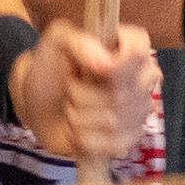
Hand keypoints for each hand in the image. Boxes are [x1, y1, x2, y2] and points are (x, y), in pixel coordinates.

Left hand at [11, 24, 154, 168]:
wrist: (40, 106)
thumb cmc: (52, 70)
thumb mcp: (56, 44)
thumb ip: (78, 41)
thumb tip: (105, 62)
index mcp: (130, 47)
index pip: (139, 48)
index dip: (117, 61)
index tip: (92, 68)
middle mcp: (143, 77)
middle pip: (120, 91)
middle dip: (81, 94)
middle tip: (69, 88)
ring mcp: (141, 109)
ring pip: (114, 120)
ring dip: (78, 117)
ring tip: (71, 108)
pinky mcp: (131, 137)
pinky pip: (112, 143)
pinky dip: (84, 139)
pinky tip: (77, 130)